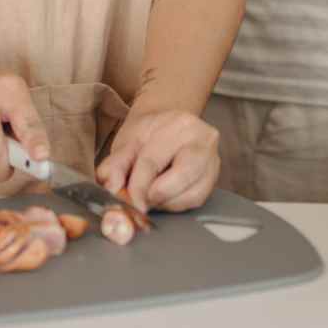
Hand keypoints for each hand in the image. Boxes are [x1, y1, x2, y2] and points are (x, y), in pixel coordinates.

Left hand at [96, 104, 220, 212]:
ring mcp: (213, 159)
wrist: (167, 127)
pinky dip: (176, 204)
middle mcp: (203, 139)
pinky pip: (196, 200)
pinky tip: (164, 197)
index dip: (137, 185)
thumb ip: (116, 165)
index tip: (126, 200)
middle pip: (183, 174)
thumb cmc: (148, 135)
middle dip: (155, 195)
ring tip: (150, 196)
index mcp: (179, 123)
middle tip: (139, 203)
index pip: (154, 159)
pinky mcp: (214, 178)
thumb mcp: (128, 142)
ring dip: (166, 203)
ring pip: (193, 192)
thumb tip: (112, 188)